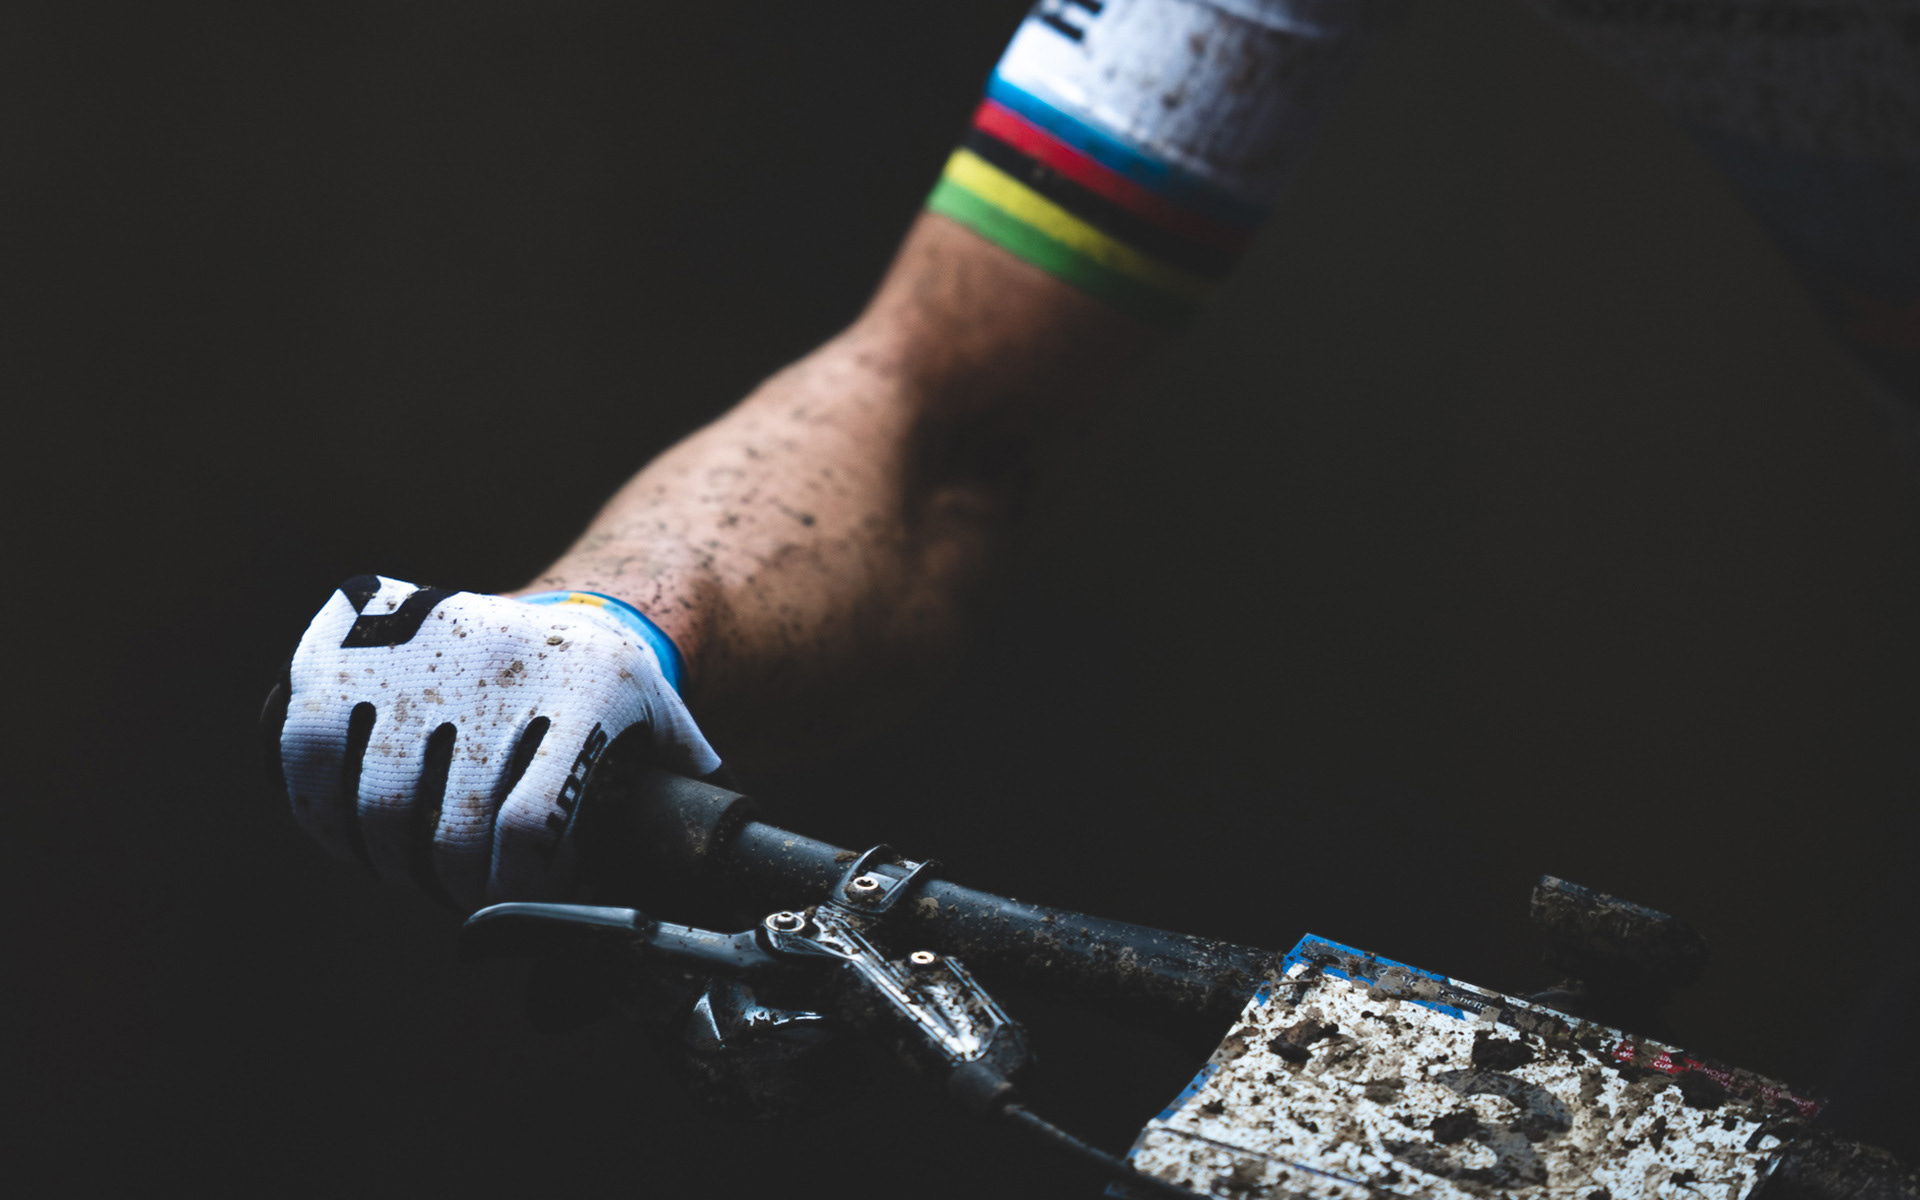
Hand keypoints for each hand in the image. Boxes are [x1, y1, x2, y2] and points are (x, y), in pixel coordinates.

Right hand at [264, 575, 719, 908]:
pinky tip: (353, 833)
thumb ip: (690, 787)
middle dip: (458, 884)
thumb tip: (720, 865)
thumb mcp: (664, 722)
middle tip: (468, 893)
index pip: (531, 823)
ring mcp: (417, 648)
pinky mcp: (347, 646)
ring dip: (393, 862)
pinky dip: (324, 814)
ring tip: (417, 869)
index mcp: (587, 685)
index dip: (521, 887)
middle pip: (453, 824)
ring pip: (379, 802)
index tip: (524, 900)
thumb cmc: (609, 693)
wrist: (552, 603)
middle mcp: (501, 659)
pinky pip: (310, 756)